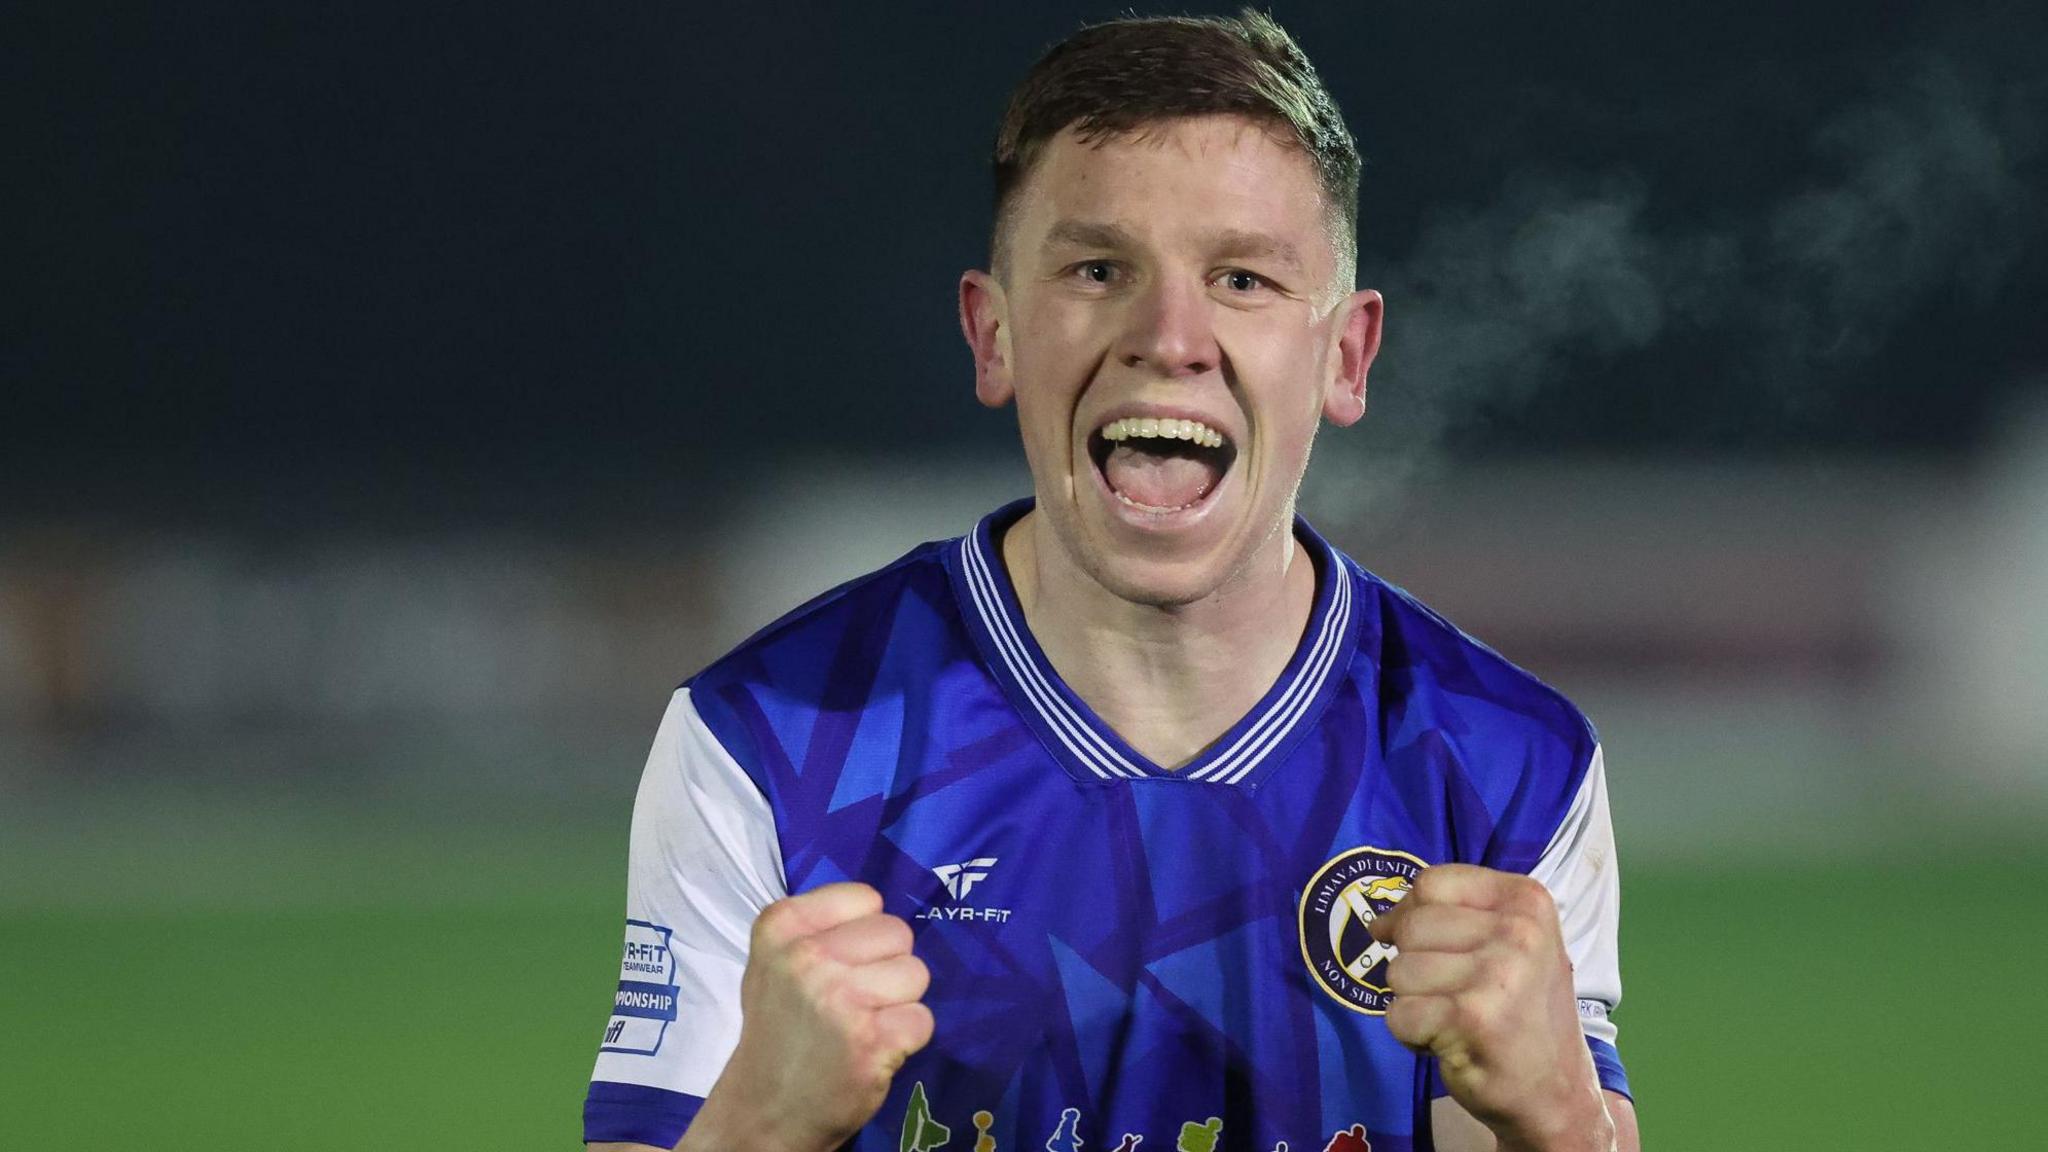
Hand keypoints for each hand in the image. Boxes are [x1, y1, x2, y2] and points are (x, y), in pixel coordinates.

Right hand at [688, 883, 933, 1151]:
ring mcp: (841, 999)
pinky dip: (906, 1039)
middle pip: (898, 933)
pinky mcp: (872, 1041)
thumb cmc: (778, 1028)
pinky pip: (922, 1019)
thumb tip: (880, 909)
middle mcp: (809, 957)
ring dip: (899, 1003)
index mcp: (781, 926)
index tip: (839, 964)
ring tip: (862, 1025)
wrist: (764, 1109)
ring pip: (916, 973)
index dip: (863, 932)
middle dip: (887, 965)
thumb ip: (820, 927)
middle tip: (855, 1000)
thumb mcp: (775, 961)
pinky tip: (872, 1050)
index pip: (866, 898)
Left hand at [1368, 865, 1611, 1151]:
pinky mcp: (1471, 1018)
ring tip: (1457, 1020)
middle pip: (1411, 927)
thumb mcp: (1507, 944)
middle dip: (1415, 966)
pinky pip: (1399, 1014)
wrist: (1558, 1094)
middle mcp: (1519, 931)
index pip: (1432, 883)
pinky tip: (1452, 1042)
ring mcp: (1497, 974)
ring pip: (1399, 970)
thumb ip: (1450, 916)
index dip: (1411, 914)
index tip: (1426, 946)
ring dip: (1415, 1002)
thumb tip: (1378, 922)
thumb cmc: (1523, 1013)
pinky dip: (1413, 1035)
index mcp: (1528, 901)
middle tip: (1456, 996)